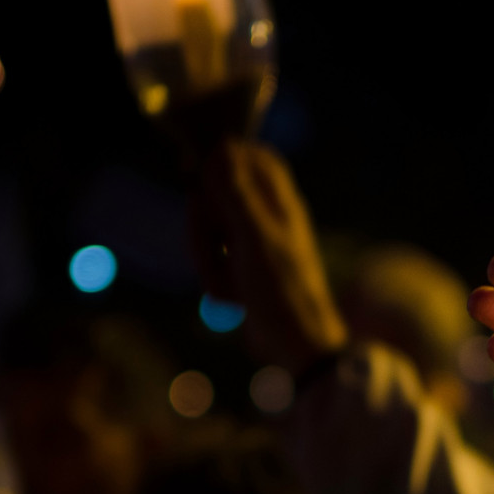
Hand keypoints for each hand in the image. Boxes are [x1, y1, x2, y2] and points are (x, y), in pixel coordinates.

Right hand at [188, 140, 347, 371]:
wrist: (295, 344)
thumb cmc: (282, 290)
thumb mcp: (254, 238)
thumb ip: (236, 193)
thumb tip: (221, 149)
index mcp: (280, 202)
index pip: (253, 158)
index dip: (224, 160)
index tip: (198, 177)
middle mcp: (269, 218)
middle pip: (220, 195)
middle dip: (204, 223)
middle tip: (207, 248)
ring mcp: (255, 245)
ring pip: (212, 230)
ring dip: (208, 258)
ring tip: (224, 286)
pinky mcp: (245, 269)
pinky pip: (215, 259)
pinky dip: (216, 276)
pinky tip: (229, 297)